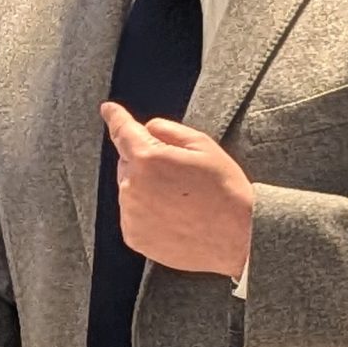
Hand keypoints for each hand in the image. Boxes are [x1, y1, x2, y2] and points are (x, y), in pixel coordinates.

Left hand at [101, 103, 254, 278]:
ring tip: (182, 201)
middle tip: (180, 177)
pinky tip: (175, 217)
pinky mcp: (134, 237)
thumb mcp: (204, 146)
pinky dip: (147, 213)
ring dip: (147, 190)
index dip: (115, 117)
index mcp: (148, 159)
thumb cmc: (225, 190)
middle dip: (146, 163)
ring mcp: (131, 215)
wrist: (238, 237)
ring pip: (131, 191)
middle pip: (128, 164)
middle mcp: (132, 187)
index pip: (123, 131)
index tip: (108, 110)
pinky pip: (133, 216)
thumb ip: (169, 131)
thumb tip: (147, 128)